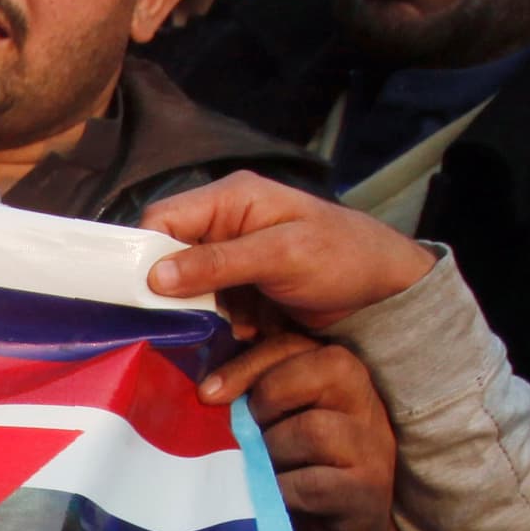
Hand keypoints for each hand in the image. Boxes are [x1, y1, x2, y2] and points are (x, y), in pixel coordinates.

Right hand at [143, 174, 438, 370]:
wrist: (388, 292)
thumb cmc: (344, 258)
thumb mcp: (282, 256)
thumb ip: (218, 262)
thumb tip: (155, 276)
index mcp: (231, 199)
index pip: (162, 219)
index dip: (144, 254)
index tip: (141, 295)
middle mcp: (225, 223)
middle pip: (169, 256)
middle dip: (175, 292)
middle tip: (188, 320)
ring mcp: (233, 258)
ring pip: (187, 288)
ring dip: (202, 313)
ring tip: (235, 326)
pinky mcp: (242, 287)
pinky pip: (212, 307)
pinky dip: (223, 324)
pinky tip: (249, 331)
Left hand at [216, 329, 413, 530]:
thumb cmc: (296, 472)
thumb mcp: (275, 424)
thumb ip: (253, 396)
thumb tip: (204, 387)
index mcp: (339, 376)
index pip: (296, 345)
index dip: (248, 363)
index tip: (208, 393)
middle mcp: (365, 402)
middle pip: (321, 369)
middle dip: (268, 398)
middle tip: (246, 433)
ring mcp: (373, 446)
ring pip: (313, 429)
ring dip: (272, 451)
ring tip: (261, 470)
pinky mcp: (367, 490)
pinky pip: (313, 482)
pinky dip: (281, 490)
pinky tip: (272, 498)